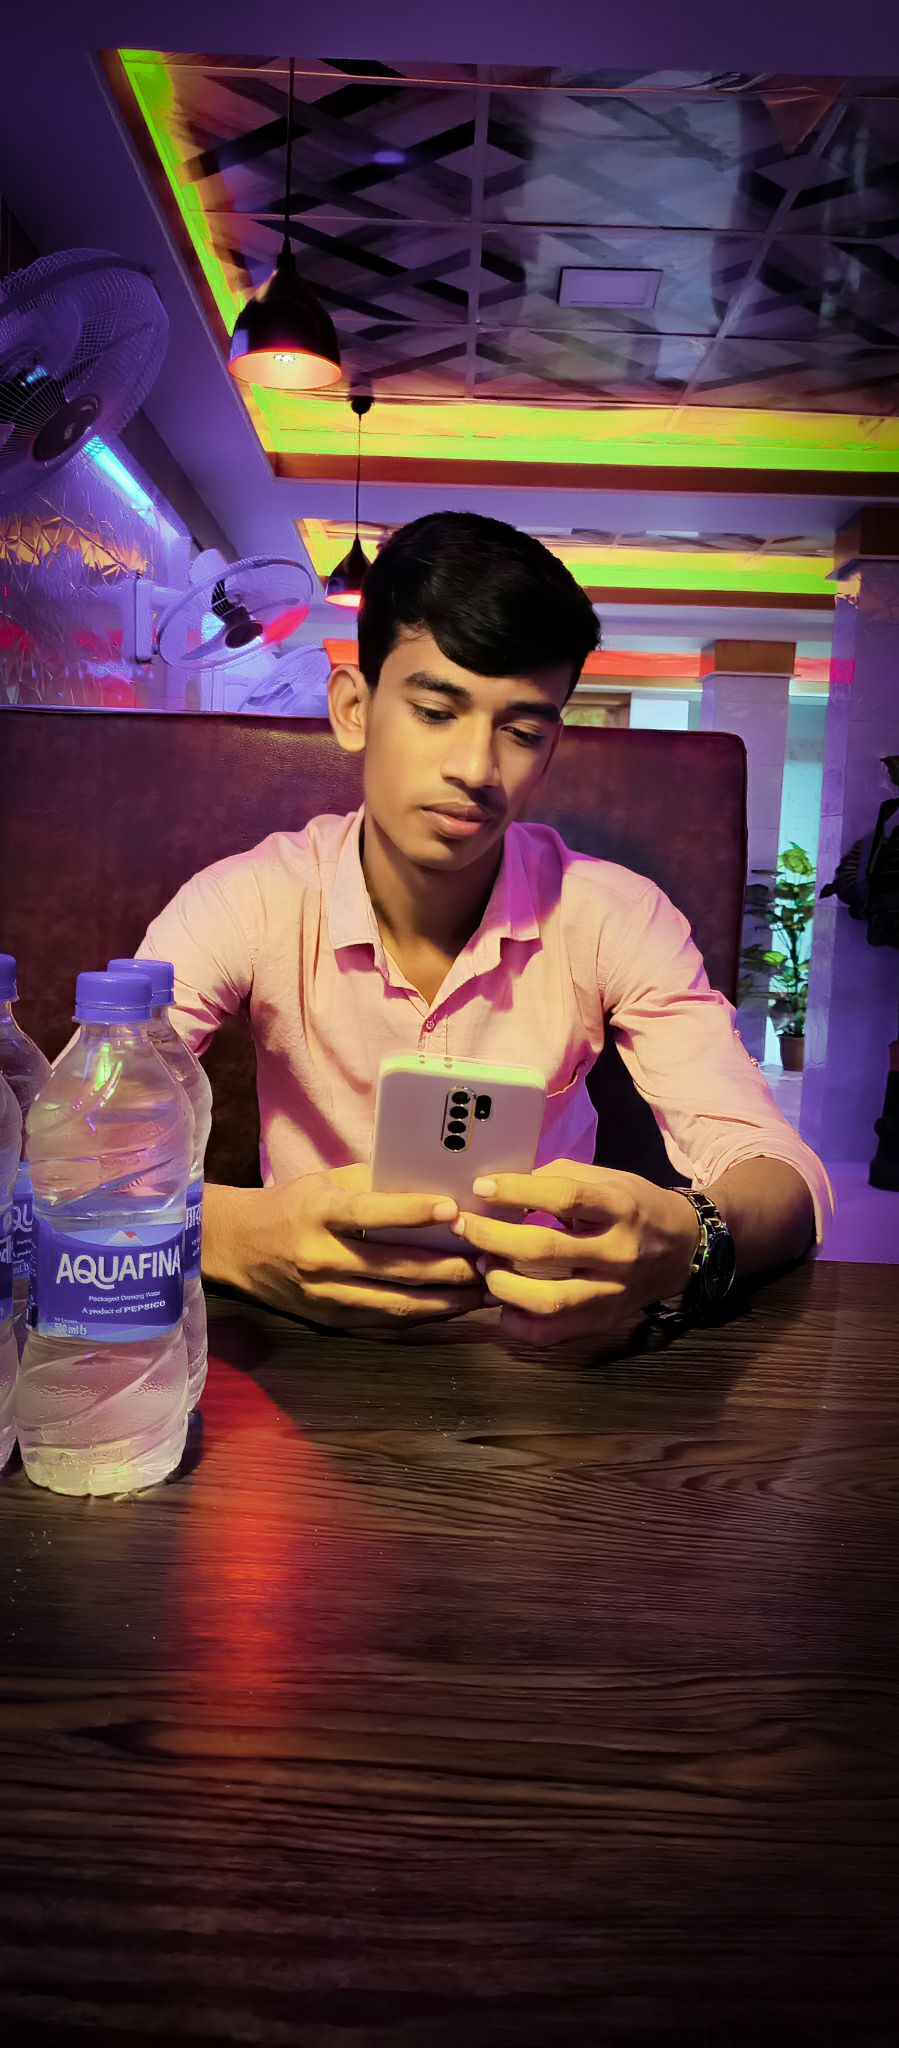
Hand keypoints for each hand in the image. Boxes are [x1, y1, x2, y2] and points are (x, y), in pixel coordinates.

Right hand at [204, 1164, 484, 1332]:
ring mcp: (326, 1296)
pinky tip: (454, 1309)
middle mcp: (322, 1258)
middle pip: (395, 1268)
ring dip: (447, 1300)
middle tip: (491, 1259)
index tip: (453, 1210)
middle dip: (450, 1267)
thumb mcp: (323, 1183)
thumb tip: (430, 1181)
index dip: (412, 1212)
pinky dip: (424, 1318)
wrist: (234, 1248)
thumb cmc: (289, 1206)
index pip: (369, 1214)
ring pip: (397, 1304)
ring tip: (486, 1290)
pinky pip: (386, 1324)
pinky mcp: (330, 1321)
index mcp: (318, 1214)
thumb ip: (372, 1184)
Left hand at [449, 1160, 699, 1350]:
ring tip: (482, 1265)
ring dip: (502, 1284)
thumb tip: (507, 1185)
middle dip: (493, 1238)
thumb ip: (560, 1178)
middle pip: (545, 1250)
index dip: (517, 1191)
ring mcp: (611, 1292)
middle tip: (463, 1226)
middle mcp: (617, 1252)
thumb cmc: (636, 1206)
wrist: (685, 1249)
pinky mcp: (604, 1319)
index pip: (564, 1198)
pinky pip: (555, 1333)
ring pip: (548, 1300)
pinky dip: (520, 1324)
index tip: (481, 1188)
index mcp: (619, 1207)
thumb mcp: (609, 1179)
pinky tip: (503, 1306)